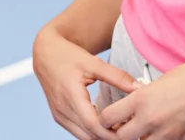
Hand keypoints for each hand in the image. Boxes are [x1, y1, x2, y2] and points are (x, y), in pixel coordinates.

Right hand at [33, 24, 137, 139]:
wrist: (45, 54)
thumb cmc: (68, 56)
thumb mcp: (93, 63)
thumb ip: (117, 76)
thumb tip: (139, 88)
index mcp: (70, 95)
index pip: (93, 125)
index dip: (112, 133)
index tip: (129, 130)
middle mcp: (62, 109)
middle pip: (89, 135)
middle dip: (110, 137)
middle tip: (129, 132)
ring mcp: (59, 114)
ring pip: (83, 137)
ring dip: (101, 137)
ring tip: (120, 129)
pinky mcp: (59, 116)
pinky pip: (77, 132)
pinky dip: (92, 133)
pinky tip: (106, 127)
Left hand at [100, 60, 184, 139]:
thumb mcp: (160, 79)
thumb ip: (144, 91)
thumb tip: (136, 94)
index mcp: (140, 100)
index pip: (108, 117)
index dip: (106, 118)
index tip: (110, 116)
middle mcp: (150, 119)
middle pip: (121, 137)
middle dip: (119, 133)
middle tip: (123, 126)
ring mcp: (166, 132)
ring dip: (140, 138)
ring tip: (144, 129)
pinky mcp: (181, 139)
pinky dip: (160, 139)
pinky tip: (163, 131)